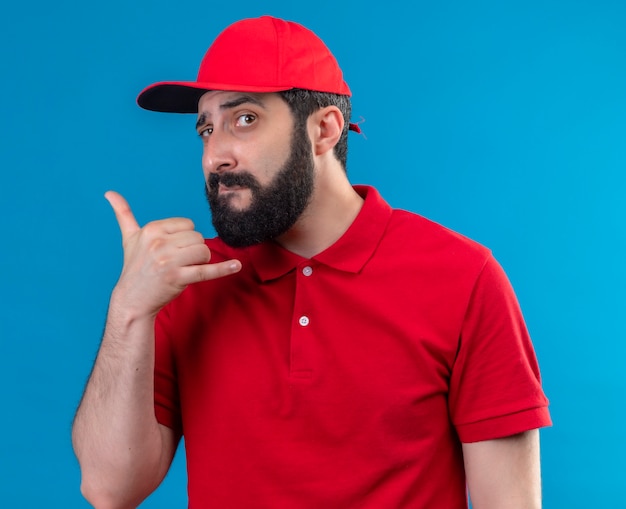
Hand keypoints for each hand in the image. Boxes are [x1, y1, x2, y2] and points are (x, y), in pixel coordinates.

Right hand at [105, 191, 240, 317]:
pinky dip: (224, 269)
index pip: (188, 224)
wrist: (132, 300)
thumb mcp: (129, 239)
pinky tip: (237, 266)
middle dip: (194, 250)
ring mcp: (168, 262)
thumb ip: (123, 214)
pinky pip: (206, 271)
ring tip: (185, 268)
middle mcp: (159, 243)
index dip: (186, 238)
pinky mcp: (178, 278)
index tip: (173, 249)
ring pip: (204, 251)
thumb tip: (109, 192)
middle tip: (178, 262)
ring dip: (200, 261)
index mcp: (151, 229)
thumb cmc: (134, 267)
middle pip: (198, 237)